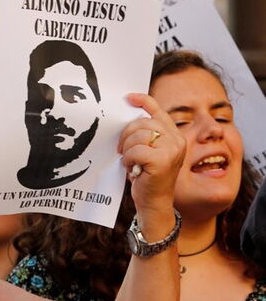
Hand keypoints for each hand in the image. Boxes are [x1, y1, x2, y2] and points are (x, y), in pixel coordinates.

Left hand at [118, 93, 184, 237]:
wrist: (154, 203)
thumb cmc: (147, 176)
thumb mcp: (147, 151)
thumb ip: (145, 135)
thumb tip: (128, 115)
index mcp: (175, 136)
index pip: (158, 110)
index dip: (143, 101)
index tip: (128, 97)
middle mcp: (177, 140)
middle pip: (141, 123)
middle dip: (126, 135)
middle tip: (123, 150)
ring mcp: (172, 150)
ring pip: (137, 136)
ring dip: (127, 150)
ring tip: (131, 162)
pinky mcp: (162, 160)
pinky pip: (135, 150)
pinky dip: (128, 159)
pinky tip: (132, 169)